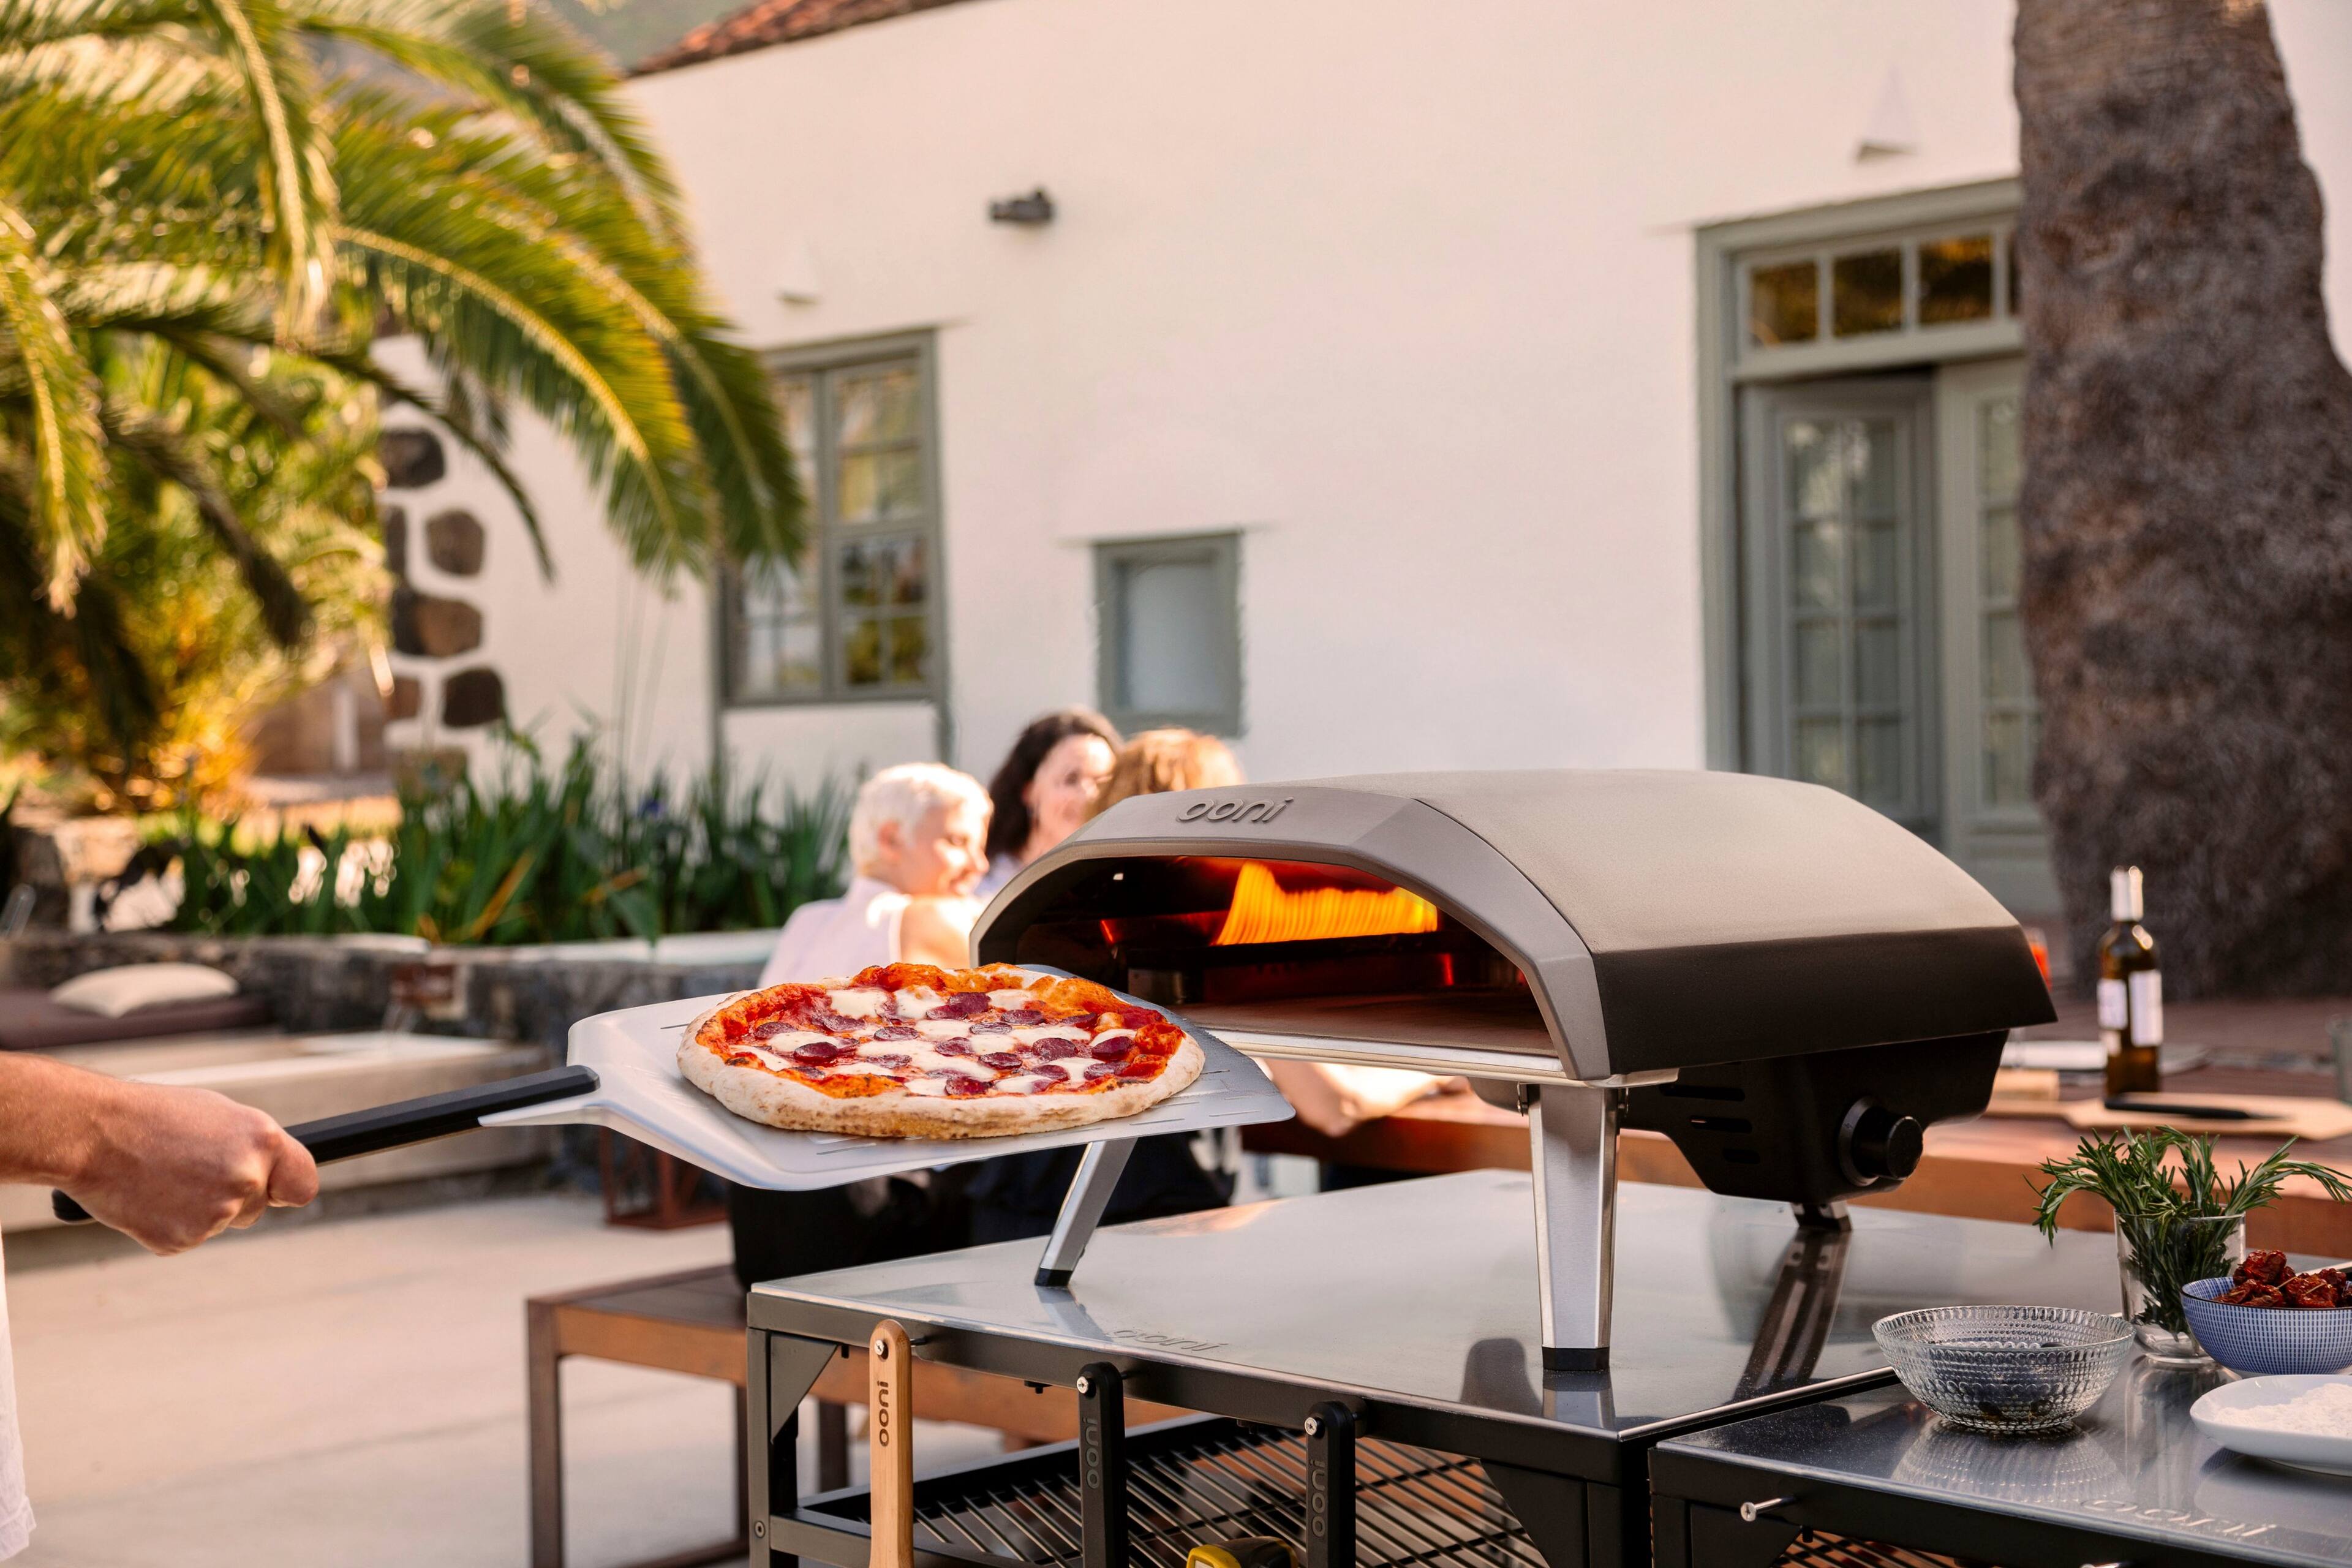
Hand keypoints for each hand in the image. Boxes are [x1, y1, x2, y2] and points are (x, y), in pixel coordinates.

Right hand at [61, 1080, 318, 1254]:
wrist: (93, 1134)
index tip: (277, 1190)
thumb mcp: (221, 1116)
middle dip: (233, 1195)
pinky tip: (149, 1196)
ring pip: (222, 1223)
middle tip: (192, 1170)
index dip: (288, 1188)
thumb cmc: (155, 1116)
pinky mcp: (182, 1240)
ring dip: (200, 1208)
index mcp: (262, 1142)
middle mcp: (246, 1179)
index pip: (304, 1184)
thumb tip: (271, 1171)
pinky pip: (188, 1237)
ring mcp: (215, 1214)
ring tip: (165, 1175)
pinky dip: (170, 1223)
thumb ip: (252, 1148)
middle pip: (258, 1206)